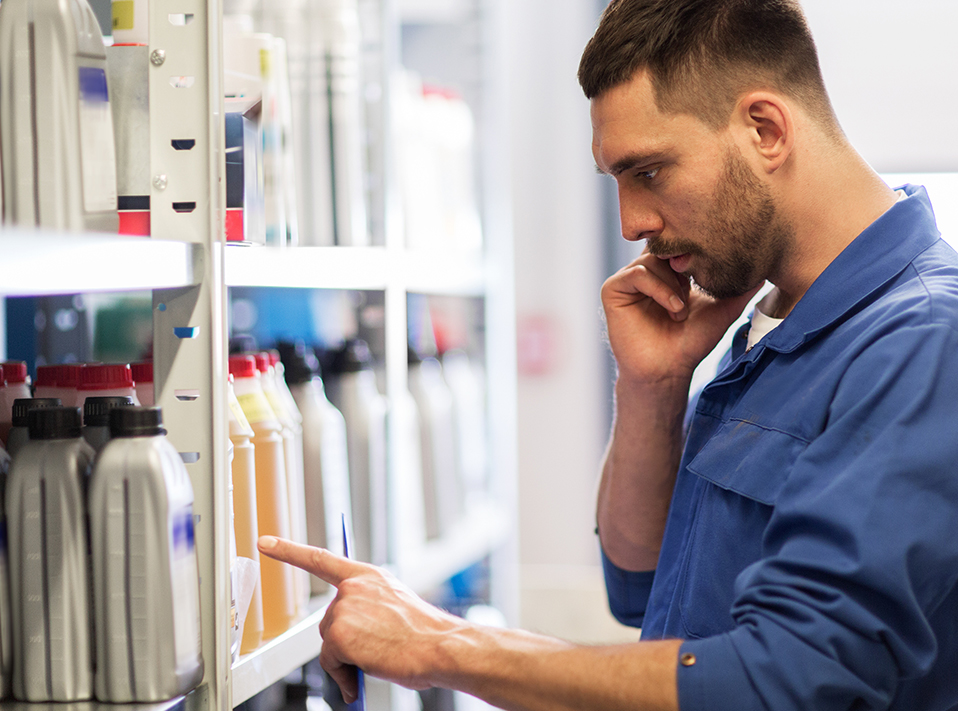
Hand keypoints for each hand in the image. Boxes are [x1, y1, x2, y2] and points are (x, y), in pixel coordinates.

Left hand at [257, 536, 464, 702]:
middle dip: (344, 641)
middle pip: (328, 622)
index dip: (289, 551)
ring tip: (377, 657)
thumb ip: (368, 610)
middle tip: (376, 648)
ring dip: (347, 658)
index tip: (265, 543)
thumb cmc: (423, 633)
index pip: (320, 559)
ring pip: (329, 644)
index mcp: (367, 576)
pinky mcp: (339, 634)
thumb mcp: (393, 607)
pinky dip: (345, 673)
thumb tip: (353, 638)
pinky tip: (368, 668)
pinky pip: (331, 662)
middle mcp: (352, 588)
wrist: (439, 646)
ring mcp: (344, 609)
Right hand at [601, 251, 761, 383]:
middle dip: (685, 265)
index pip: (679, 242)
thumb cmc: (692, 342)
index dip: (696, 249)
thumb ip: (742, 288)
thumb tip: (767, 268)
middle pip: (665, 246)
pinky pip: (637, 273)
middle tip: (696, 288)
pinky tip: (673, 308)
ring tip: (682, 310)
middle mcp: (646, 270)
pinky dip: (660, 288)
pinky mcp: (613, 290)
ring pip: (653, 259)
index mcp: (667, 270)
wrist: (668, 370)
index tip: (714, 261)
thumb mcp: (723, 309)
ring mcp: (628, 279)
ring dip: (674, 284)